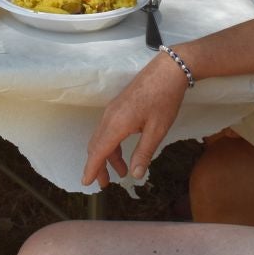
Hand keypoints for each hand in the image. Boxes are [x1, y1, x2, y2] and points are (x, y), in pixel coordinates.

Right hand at [81, 52, 189, 186]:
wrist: (167, 70)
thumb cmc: (164, 99)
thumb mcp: (157, 130)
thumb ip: (144, 153)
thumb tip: (135, 175)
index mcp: (117, 124)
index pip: (98, 151)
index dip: (91, 168)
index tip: (86, 183)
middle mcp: (109, 117)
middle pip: (96, 146)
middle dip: (98, 166)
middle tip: (106, 184)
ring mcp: (112, 110)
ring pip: (102, 137)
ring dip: (108, 156)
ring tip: (121, 172)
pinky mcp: (118, 106)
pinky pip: (107, 129)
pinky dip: (111, 144)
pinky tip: (124, 151)